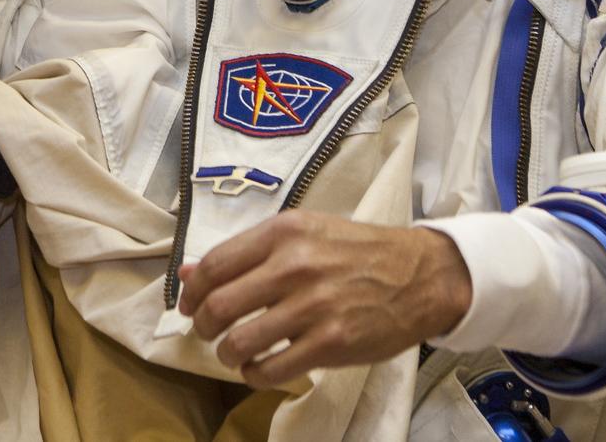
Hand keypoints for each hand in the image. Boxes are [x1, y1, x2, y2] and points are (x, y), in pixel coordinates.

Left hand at [177, 212, 471, 387]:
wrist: (418, 274)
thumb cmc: (355, 251)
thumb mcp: (302, 233)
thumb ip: (246, 252)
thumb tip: (187, 273)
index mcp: (284, 231)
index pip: (214, 264)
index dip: (192, 292)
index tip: (189, 305)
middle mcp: (294, 264)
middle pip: (219, 305)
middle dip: (202, 326)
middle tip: (207, 332)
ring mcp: (313, 305)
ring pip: (239, 342)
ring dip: (226, 353)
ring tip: (234, 352)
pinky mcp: (331, 343)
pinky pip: (270, 369)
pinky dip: (254, 374)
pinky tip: (260, 366)